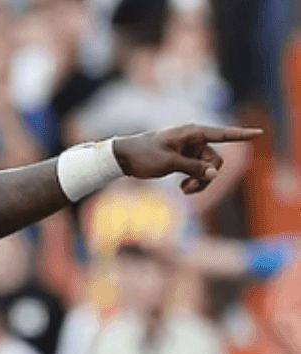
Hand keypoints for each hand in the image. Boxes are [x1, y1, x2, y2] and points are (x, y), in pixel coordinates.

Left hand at [113, 124, 260, 194]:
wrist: (123, 158)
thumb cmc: (144, 155)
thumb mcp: (169, 162)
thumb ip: (193, 167)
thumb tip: (213, 174)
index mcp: (192, 133)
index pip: (222, 134)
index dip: (241, 135)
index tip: (259, 133)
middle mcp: (194, 140)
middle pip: (215, 160)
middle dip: (206, 176)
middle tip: (188, 189)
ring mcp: (189, 151)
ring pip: (207, 169)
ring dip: (199, 182)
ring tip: (183, 190)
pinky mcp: (184, 160)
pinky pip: (198, 172)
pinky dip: (194, 182)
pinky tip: (183, 189)